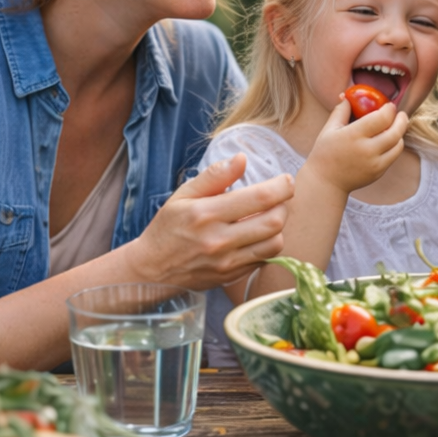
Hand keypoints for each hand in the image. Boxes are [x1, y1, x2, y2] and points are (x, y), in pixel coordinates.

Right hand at [126, 153, 292, 288]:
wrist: (151, 270)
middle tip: (278, 198)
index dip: (281, 187)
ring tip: (269, 216)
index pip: (260, 198)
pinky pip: (265, 260)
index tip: (286, 180)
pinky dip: (268, 245)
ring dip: (279, 227)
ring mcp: (227, 262)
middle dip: (284, 206)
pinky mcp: (232, 277)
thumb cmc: (169, 227)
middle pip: (274, 222)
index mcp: (206, 214)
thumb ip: (215, 176)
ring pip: (275, 244)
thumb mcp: (184, 194)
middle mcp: (219, 240)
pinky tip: (257, 235)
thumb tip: (242, 158)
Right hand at [303, 96, 407, 194]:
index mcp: (353, 135)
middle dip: (402, 120)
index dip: (389, 109)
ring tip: (395, 127)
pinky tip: (389, 140)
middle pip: (395, 131)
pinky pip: (394, 156)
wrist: (325, 182)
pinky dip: (395, 146)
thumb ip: (341, 110)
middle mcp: (367, 150)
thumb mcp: (329, 129)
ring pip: (398, 144)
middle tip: (401, 114)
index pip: (381, 118)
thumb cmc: (325, 153)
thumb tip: (348, 96)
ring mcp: (374, 163)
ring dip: (399, 133)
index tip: (389, 105)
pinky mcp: (378, 172)